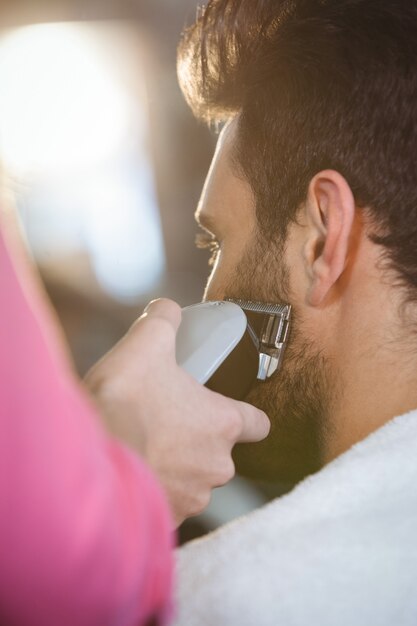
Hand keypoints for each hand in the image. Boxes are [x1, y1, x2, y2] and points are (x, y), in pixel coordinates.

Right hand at [84, 298, 269, 526]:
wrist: (87, 457)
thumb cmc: (124, 403)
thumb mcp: (146, 344)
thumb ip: (164, 320)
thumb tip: (167, 309)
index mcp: (223, 423)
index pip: (259, 423)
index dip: (246, 416)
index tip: (228, 410)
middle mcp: (218, 465)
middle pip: (221, 451)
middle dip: (198, 438)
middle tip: (167, 420)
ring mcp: (193, 496)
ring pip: (194, 479)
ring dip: (177, 465)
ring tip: (146, 445)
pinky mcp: (167, 518)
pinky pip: (169, 502)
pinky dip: (156, 488)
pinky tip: (134, 469)